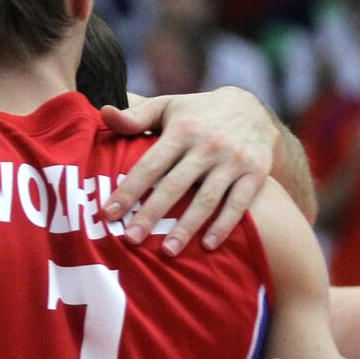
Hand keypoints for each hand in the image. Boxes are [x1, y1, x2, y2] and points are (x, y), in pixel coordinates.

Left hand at [101, 88, 274, 254]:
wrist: (254, 111)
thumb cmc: (197, 113)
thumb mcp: (168, 107)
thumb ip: (136, 115)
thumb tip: (104, 113)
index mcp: (182, 129)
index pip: (151, 164)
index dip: (129, 189)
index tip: (109, 212)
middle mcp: (208, 145)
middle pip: (175, 185)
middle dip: (152, 213)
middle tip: (131, 238)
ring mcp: (233, 161)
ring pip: (207, 199)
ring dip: (187, 227)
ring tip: (167, 251)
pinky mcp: (255, 174)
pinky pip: (238, 204)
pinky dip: (224, 226)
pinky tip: (208, 246)